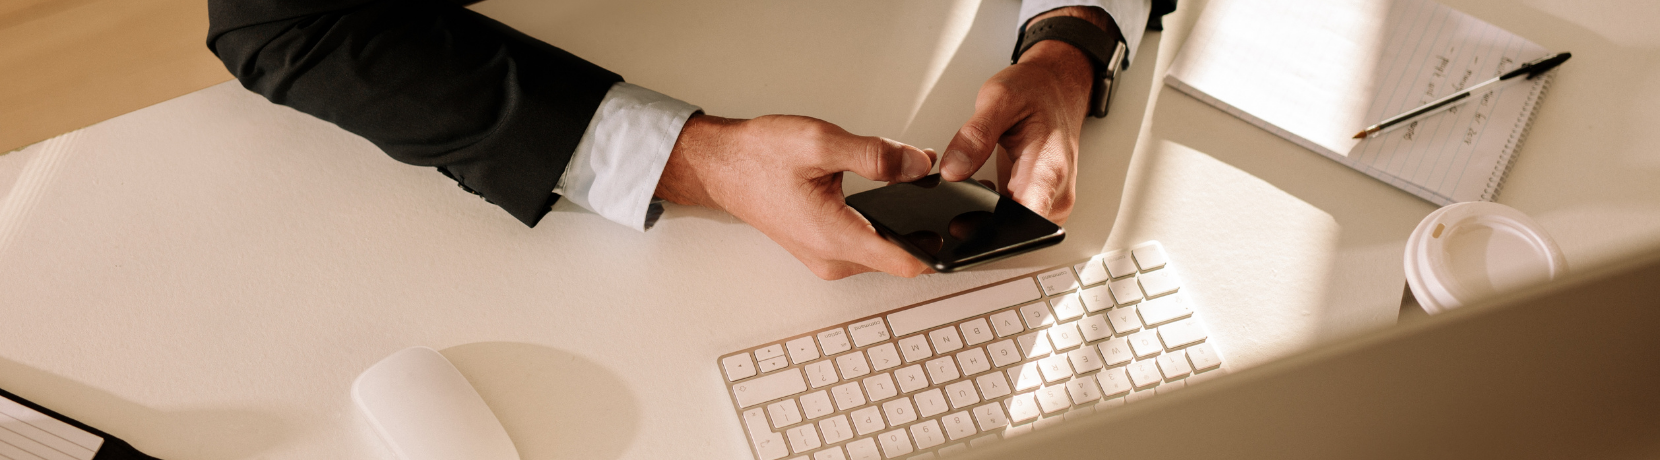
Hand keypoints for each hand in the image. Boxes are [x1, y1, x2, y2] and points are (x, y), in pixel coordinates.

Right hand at [655, 114, 936, 279]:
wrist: (720, 166)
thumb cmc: (758, 157)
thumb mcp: (822, 143)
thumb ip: (877, 155)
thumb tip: (920, 165)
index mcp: (835, 236)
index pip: (906, 262)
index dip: (939, 249)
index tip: (961, 232)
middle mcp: (832, 258)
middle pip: (900, 257)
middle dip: (923, 226)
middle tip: (938, 192)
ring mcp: (825, 258)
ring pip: (883, 250)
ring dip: (901, 224)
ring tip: (911, 186)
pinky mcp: (821, 250)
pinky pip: (864, 244)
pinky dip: (880, 223)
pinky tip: (883, 194)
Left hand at [938, 8, 1104, 223]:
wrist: (1056, 87)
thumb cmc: (1036, 91)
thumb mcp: (999, 99)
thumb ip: (975, 136)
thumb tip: (952, 171)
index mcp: (1048, 169)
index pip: (1027, 222)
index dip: (995, 233)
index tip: (965, 226)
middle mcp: (1054, 191)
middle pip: (1016, 230)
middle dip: (980, 224)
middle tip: (953, 201)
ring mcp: (1048, 198)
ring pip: (1012, 227)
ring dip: (984, 216)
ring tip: (965, 188)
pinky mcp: (1038, 199)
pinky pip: (1013, 216)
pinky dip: (991, 209)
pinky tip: (975, 190)